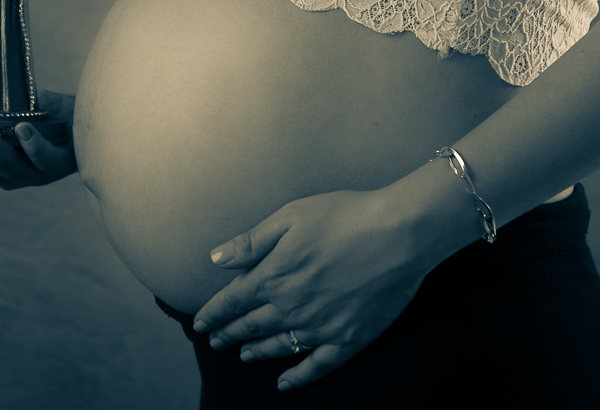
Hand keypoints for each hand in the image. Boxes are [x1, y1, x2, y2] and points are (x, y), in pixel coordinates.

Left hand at [192, 190, 433, 391]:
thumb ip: (252, 241)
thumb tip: (216, 258)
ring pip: (279, 347)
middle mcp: (291, 308)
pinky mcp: (348, 339)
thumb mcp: (291, 216)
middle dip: (229, 334)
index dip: (213, 314)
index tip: (200, 324)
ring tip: (245, 355)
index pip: (232, 302)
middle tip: (216, 342)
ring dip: (257, 352)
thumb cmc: (346, 216)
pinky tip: (285, 383)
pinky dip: (298, 378)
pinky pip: (316, 366)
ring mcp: (320, 328)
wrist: (399, 233)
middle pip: (251, 326)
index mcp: (273, 276)